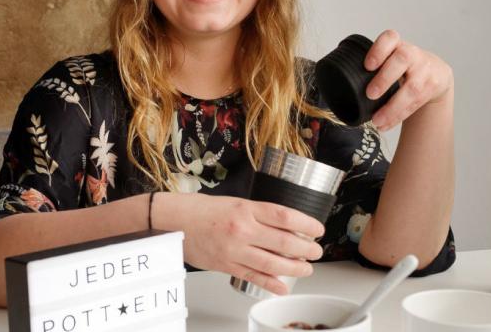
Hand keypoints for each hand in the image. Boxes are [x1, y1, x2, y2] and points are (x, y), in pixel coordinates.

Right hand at [153, 193, 323, 294]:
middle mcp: (242, 229)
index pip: (285, 216)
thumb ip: (257, 213)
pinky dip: (271, 284)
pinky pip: (254, 277)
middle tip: (316, 251)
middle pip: (284, 241)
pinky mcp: (226, 266)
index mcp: (245, 209)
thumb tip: (284, 224)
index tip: (318, 229)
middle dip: (306, 249)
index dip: (306, 224)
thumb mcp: (233, 202)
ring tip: (306, 269)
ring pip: (273, 263)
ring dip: (294, 268)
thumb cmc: (199, 210)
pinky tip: (284, 287)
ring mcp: (234, 250)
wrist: (172, 221)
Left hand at [364, 29, 453, 131]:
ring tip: (376, 120)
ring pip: (411, 88)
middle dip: (385, 78)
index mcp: (396, 44)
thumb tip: (337, 81)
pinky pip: (414, 104)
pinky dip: (397, 117)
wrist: (436, 72)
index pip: (390, 38)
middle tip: (370, 94)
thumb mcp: (389, 58)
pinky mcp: (431, 88)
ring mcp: (424, 71)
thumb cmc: (401, 66)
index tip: (367, 66)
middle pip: (402, 60)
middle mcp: (412, 54)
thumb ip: (371, 65)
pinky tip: (385, 125)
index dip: (378, 50)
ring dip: (392, 107)